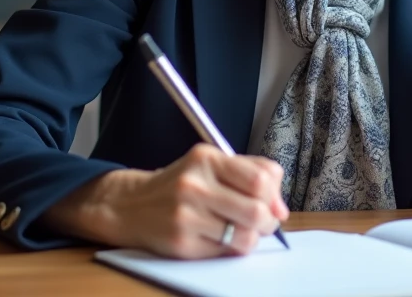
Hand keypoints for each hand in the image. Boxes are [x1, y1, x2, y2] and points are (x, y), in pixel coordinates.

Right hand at [45, 144, 288, 258]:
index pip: (261, 178)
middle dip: (268, 221)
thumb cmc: (180, 185)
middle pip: (256, 210)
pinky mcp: (181, 243)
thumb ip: (250, 175)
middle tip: (263, 222)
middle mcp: (195, 184)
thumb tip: (280, 208)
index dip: (274, 196)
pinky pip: (225, 252)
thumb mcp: (211, 165)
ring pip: (245, 236)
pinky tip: (220, 238)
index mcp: (207, 158)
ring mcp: (186, 215)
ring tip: (242, 232)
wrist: (131, 205)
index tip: (272, 204)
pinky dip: (231, 248)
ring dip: (252, 238)